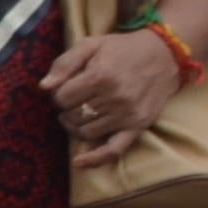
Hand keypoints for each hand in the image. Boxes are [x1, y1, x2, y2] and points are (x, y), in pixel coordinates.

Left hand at [40, 26, 185, 165]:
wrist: (164, 55)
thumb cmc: (122, 49)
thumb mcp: (90, 44)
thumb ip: (64, 64)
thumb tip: (44, 87)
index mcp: (100, 76)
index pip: (62, 98)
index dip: (58, 95)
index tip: (65, 89)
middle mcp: (115, 98)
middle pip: (72, 116)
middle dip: (66, 109)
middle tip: (72, 100)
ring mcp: (127, 115)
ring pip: (86, 133)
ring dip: (75, 126)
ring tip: (78, 114)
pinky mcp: (138, 127)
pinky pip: (114, 150)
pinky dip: (95, 159)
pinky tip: (79, 163)